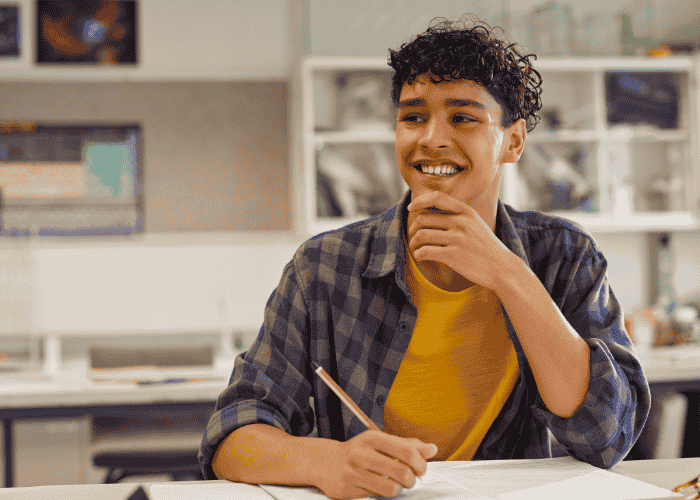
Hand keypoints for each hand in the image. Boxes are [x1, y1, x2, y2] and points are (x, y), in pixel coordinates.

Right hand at [316, 430, 437, 499]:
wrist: (327, 462)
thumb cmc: (359, 452)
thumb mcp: (381, 442)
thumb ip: (407, 445)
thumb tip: (431, 449)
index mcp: (373, 437)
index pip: (407, 451)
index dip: (420, 463)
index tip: (421, 468)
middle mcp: (362, 452)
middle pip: (402, 472)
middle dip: (411, 480)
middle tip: (409, 479)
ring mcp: (354, 470)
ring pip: (391, 488)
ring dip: (399, 489)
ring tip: (395, 485)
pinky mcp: (347, 487)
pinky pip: (376, 496)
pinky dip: (383, 494)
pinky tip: (379, 487)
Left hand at [407, 191, 516, 290]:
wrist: (502, 268)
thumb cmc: (486, 247)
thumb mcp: (476, 223)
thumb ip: (458, 215)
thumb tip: (431, 209)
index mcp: (466, 212)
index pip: (436, 197)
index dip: (420, 201)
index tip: (411, 208)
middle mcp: (461, 222)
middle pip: (423, 218)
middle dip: (413, 228)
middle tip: (413, 236)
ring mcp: (457, 239)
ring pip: (421, 235)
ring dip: (413, 242)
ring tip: (415, 248)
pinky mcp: (453, 256)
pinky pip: (425, 251)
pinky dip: (418, 255)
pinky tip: (421, 258)